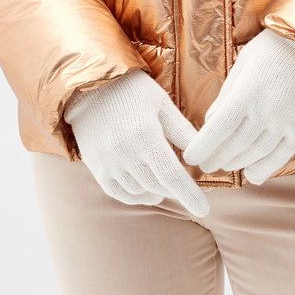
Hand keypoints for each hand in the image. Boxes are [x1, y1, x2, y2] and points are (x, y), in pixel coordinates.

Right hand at [65, 69, 210, 216]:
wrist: (90, 85)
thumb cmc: (133, 90)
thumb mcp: (162, 104)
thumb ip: (182, 131)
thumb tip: (203, 156)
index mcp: (145, 135)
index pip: (172, 176)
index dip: (190, 195)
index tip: (204, 209)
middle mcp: (125, 153)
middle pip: (158, 186)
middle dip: (177, 189)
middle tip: (186, 182)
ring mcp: (108, 162)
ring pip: (141, 191)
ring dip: (158, 191)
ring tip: (167, 181)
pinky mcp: (96, 167)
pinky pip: (119, 193)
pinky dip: (137, 195)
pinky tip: (148, 189)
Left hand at [182, 29, 294, 184]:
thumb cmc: (272, 49)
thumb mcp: (242, 64)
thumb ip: (226, 96)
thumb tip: (210, 123)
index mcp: (245, 94)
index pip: (217, 131)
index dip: (201, 148)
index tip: (190, 157)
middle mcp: (264, 112)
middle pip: (233, 147)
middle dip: (215, 158)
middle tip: (205, 164)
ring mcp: (285, 123)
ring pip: (254, 154)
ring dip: (236, 163)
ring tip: (225, 164)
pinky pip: (281, 157)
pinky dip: (264, 168)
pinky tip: (252, 174)